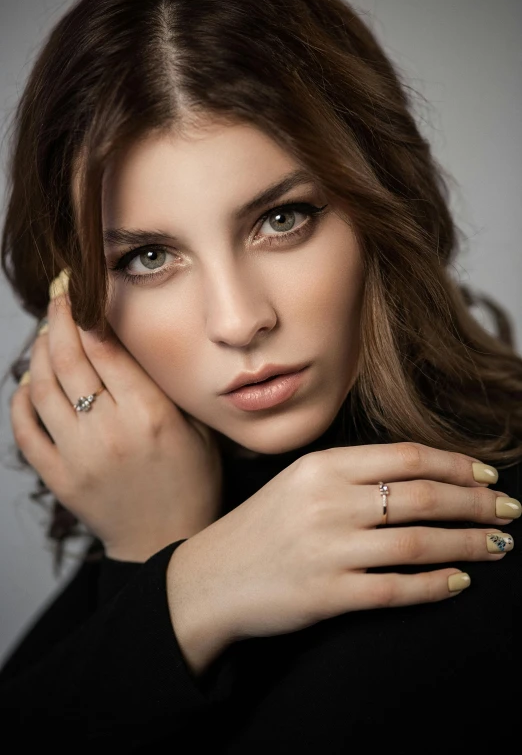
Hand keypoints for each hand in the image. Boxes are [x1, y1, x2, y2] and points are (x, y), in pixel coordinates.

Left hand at [10, 277, 222, 561]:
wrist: (167, 543)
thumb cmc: (191, 482)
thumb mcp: (196, 429)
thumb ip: (165, 388)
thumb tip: (129, 343)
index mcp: (150, 416)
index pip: (106, 349)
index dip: (88, 312)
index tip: (79, 289)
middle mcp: (110, 431)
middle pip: (70, 359)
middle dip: (60, 318)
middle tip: (57, 296)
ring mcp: (78, 456)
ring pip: (42, 388)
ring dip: (40, 352)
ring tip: (47, 332)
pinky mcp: (58, 478)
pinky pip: (25, 430)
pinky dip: (22, 399)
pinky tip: (30, 382)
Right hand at [167, 442, 518, 669]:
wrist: (211, 578)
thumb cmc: (260, 528)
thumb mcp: (298, 482)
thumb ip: (351, 474)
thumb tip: (423, 476)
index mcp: (322, 466)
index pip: (407, 457)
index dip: (456, 465)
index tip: (486, 476)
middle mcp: (328, 502)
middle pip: (424, 496)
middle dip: (477, 504)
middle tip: (509, 510)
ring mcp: (329, 549)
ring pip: (420, 542)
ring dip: (470, 544)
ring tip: (497, 546)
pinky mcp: (328, 594)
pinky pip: (398, 588)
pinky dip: (436, 584)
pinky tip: (459, 582)